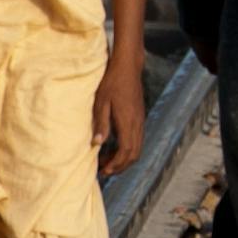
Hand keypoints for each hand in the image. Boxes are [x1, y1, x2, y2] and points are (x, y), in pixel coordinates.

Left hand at [92, 41, 147, 178]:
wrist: (128, 66)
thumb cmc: (111, 82)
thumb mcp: (101, 102)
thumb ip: (101, 123)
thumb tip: (97, 144)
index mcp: (127, 122)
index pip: (125, 151)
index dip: (115, 164)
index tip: (103, 170)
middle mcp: (137, 123)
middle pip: (134, 154)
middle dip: (120, 166)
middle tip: (104, 170)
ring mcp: (140, 120)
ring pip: (138, 148)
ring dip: (124, 159)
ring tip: (108, 161)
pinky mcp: (140, 117)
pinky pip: (138, 139)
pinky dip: (128, 149)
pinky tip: (115, 146)